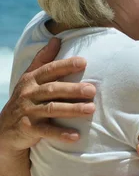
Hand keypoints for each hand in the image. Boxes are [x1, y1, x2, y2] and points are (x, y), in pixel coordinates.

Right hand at [0, 38, 92, 154]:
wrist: (5, 128)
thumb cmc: (26, 98)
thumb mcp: (30, 78)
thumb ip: (44, 59)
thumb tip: (56, 39)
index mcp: (31, 79)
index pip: (49, 70)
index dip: (66, 65)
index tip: (84, 62)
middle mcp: (29, 94)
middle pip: (53, 89)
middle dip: (73, 89)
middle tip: (92, 90)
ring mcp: (28, 112)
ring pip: (51, 109)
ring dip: (72, 109)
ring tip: (91, 109)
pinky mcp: (28, 129)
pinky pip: (46, 131)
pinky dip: (61, 134)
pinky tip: (76, 136)